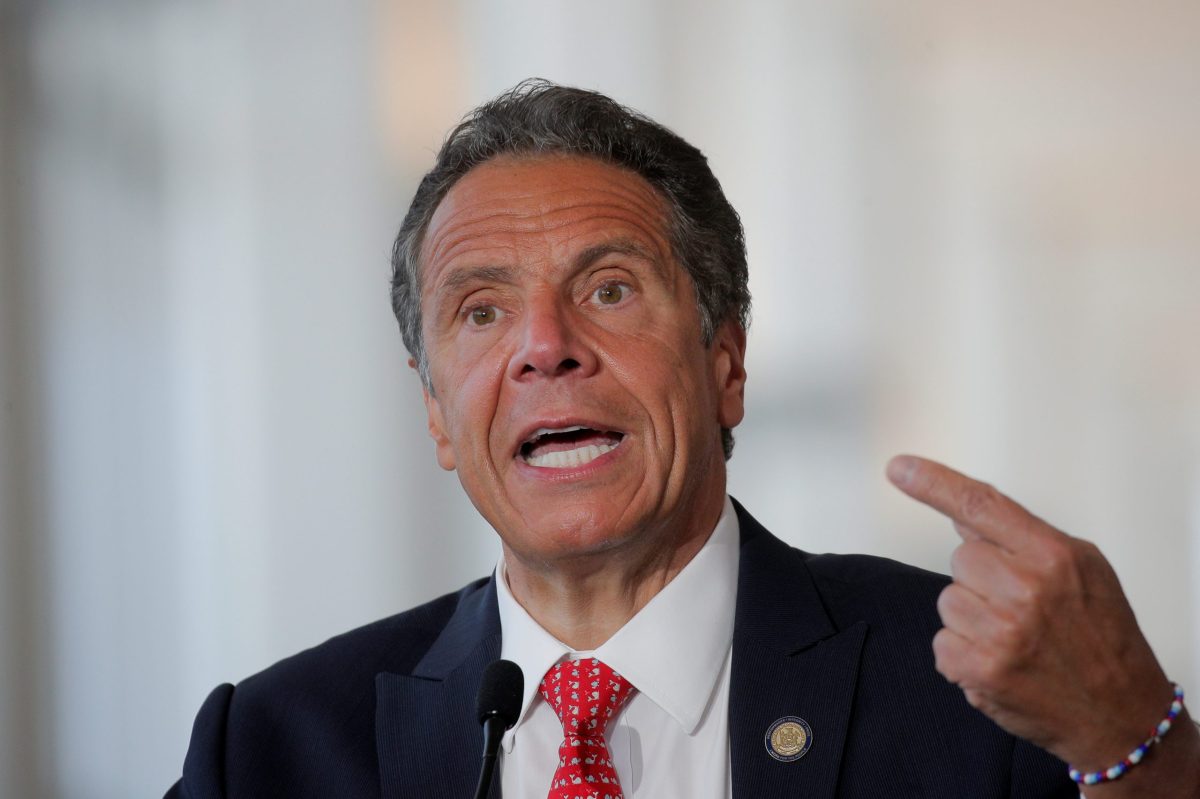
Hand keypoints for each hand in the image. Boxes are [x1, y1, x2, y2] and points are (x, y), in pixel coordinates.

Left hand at [885, 455, 1176, 773]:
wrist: (1121, 712)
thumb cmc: (1103, 637)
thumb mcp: (1083, 569)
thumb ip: (1024, 538)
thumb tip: (964, 514)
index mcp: (1053, 555)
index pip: (980, 505)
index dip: (933, 484)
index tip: (899, 468)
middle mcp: (1025, 588)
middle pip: (962, 557)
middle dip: (983, 579)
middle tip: (1023, 608)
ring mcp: (1001, 630)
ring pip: (949, 600)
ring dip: (972, 618)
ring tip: (1017, 638)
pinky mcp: (981, 668)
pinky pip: (942, 642)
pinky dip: (964, 655)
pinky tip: (1001, 663)